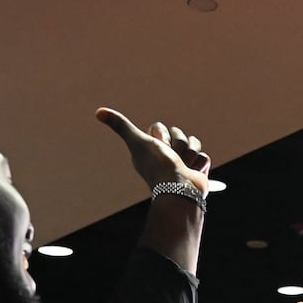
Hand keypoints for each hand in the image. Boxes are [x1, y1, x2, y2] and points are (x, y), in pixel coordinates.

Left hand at [95, 107, 211, 191]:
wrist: (180, 190)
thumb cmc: (158, 166)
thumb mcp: (138, 141)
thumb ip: (120, 126)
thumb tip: (98, 112)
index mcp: (150, 149)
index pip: (162, 128)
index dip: (163, 135)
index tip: (158, 147)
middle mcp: (165, 156)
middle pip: (179, 134)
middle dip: (178, 145)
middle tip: (171, 159)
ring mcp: (182, 163)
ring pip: (194, 143)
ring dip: (190, 155)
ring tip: (183, 168)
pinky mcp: (197, 170)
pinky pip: (204, 157)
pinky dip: (200, 165)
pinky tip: (192, 173)